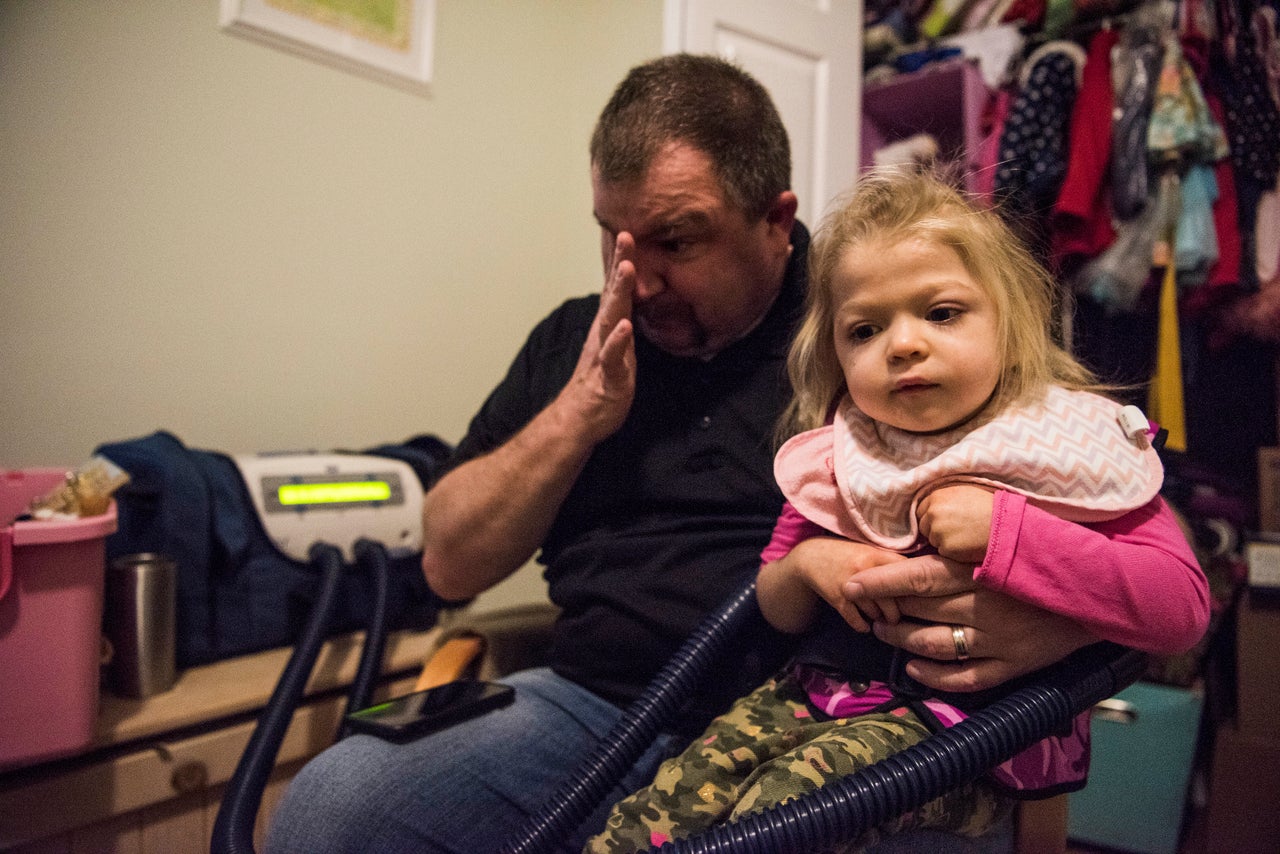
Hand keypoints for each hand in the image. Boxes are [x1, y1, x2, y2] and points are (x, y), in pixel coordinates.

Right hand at [560, 232, 637, 442]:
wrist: (580, 417)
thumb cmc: (601, 380)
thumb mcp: (618, 345)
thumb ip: (622, 321)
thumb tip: (629, 300)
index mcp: (609, 326)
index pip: (617, 289)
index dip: (622, 261)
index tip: (628, 232)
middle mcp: (604, 334)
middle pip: (613, 295)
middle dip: (621, 265)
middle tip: (627, 237)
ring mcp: (604, 354)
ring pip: (611, 319)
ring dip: (619, 294)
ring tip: (627, 270)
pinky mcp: (608, 377)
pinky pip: (613, 358)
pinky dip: (617, 342)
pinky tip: (624, 327)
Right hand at [759, 537, 902, 633]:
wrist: (810, 556)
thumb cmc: (845, 554)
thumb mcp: (867, 550)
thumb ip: (888, 561)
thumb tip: (917, 579)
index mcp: (876, 554)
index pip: (904, 574)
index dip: (911, 588)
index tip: (913, 598)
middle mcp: (864, 570)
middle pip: (892, 599)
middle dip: (895, 612)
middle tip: (895, 617)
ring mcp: (851, 586)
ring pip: (875, 612)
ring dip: (879, 618)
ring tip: (880, 618)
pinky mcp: (838, 600)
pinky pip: (856, 620)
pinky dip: (862, 626)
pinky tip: (864, 626)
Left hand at [844, 554, 1096, 691]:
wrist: (1101, 590)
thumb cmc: (1047, 555)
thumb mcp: (1007, 538)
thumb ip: (966, 542)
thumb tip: (921, 532)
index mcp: (981, 572)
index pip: (917, 576)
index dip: (879, 582)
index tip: (850, 583)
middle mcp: (985, 608)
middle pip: (919, 613)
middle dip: (884, 613)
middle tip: (863, 609)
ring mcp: (999, 641)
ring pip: (934, 646)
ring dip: (900, 643)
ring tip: (883, 635)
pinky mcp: (1013, 665)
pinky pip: (964, 679)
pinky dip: (933, 677)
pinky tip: (914, 668)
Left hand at [916, 484, 994, 563]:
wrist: (1004, 525)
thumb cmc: (987, 507)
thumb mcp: (963, 491)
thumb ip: (943, 497)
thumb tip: (929, 504)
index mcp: (936, 496)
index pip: (920, 510)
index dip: (931, 517)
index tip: (944, 520)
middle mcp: (933, 512)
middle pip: (923, 526)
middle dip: (934, 529)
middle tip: (956, 529)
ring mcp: (937, 531)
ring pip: (932, 540)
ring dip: (943, 540)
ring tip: (963, 535)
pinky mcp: (945, 547)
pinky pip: (942, 551)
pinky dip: (952, 551)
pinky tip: (966, 544)